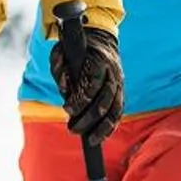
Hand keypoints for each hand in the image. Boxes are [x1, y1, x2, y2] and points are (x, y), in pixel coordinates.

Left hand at [50, 24, 122, 145]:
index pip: (94, 82)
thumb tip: (64, 89)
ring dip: (103, 127)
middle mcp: (114, 73)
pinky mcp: (121, 92)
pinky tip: (102, 137)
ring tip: (91, 141)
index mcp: (100, 60)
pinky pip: (119, 112)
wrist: (100, 40)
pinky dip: (111, 126)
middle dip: (90, 117)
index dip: (81, 98)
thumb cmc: (77, 48)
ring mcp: (120, 84)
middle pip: (105, 99)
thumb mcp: (62, 50)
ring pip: (115, 109)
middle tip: (73, 129)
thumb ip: (60, 66)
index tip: (67, 109)